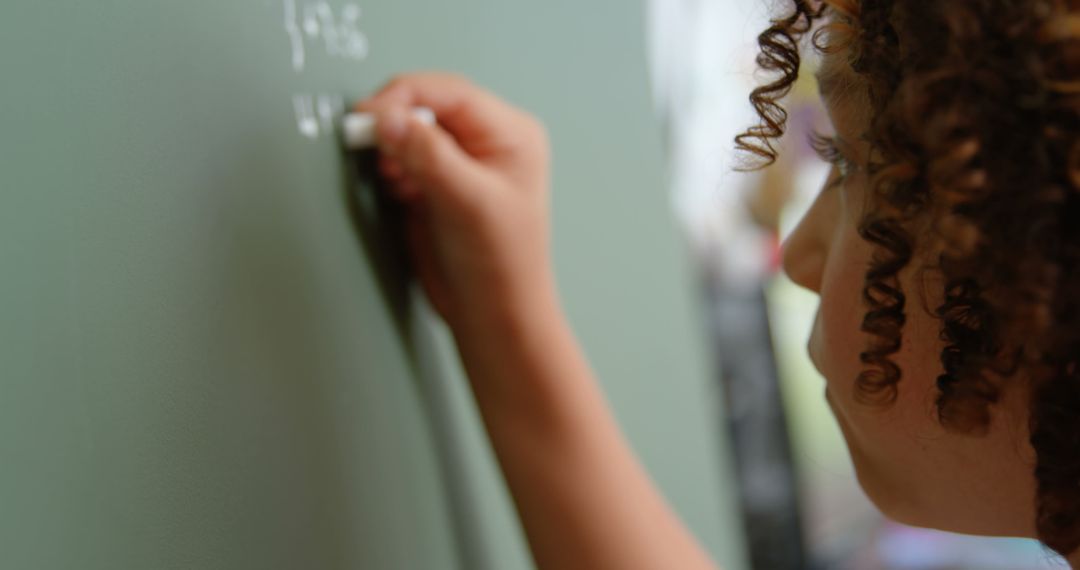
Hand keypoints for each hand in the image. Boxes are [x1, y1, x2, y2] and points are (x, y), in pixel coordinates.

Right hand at [356, 73, 555, 331]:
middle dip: (395, 125)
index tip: (368, 117)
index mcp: (511, 134)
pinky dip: (391, 171)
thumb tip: (389, 118)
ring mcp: (460, 165)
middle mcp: (487, 143)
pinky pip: (402, 161)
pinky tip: (400, 193)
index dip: (405, 97)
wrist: (492, 316)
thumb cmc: (502, 265)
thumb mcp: (468, 203)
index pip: (450, 93)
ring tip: (398, 182)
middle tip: (367, 143)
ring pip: (410, 133)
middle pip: (427, 107)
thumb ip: (428, 156)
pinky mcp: (436, 187)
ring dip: (391, 150)